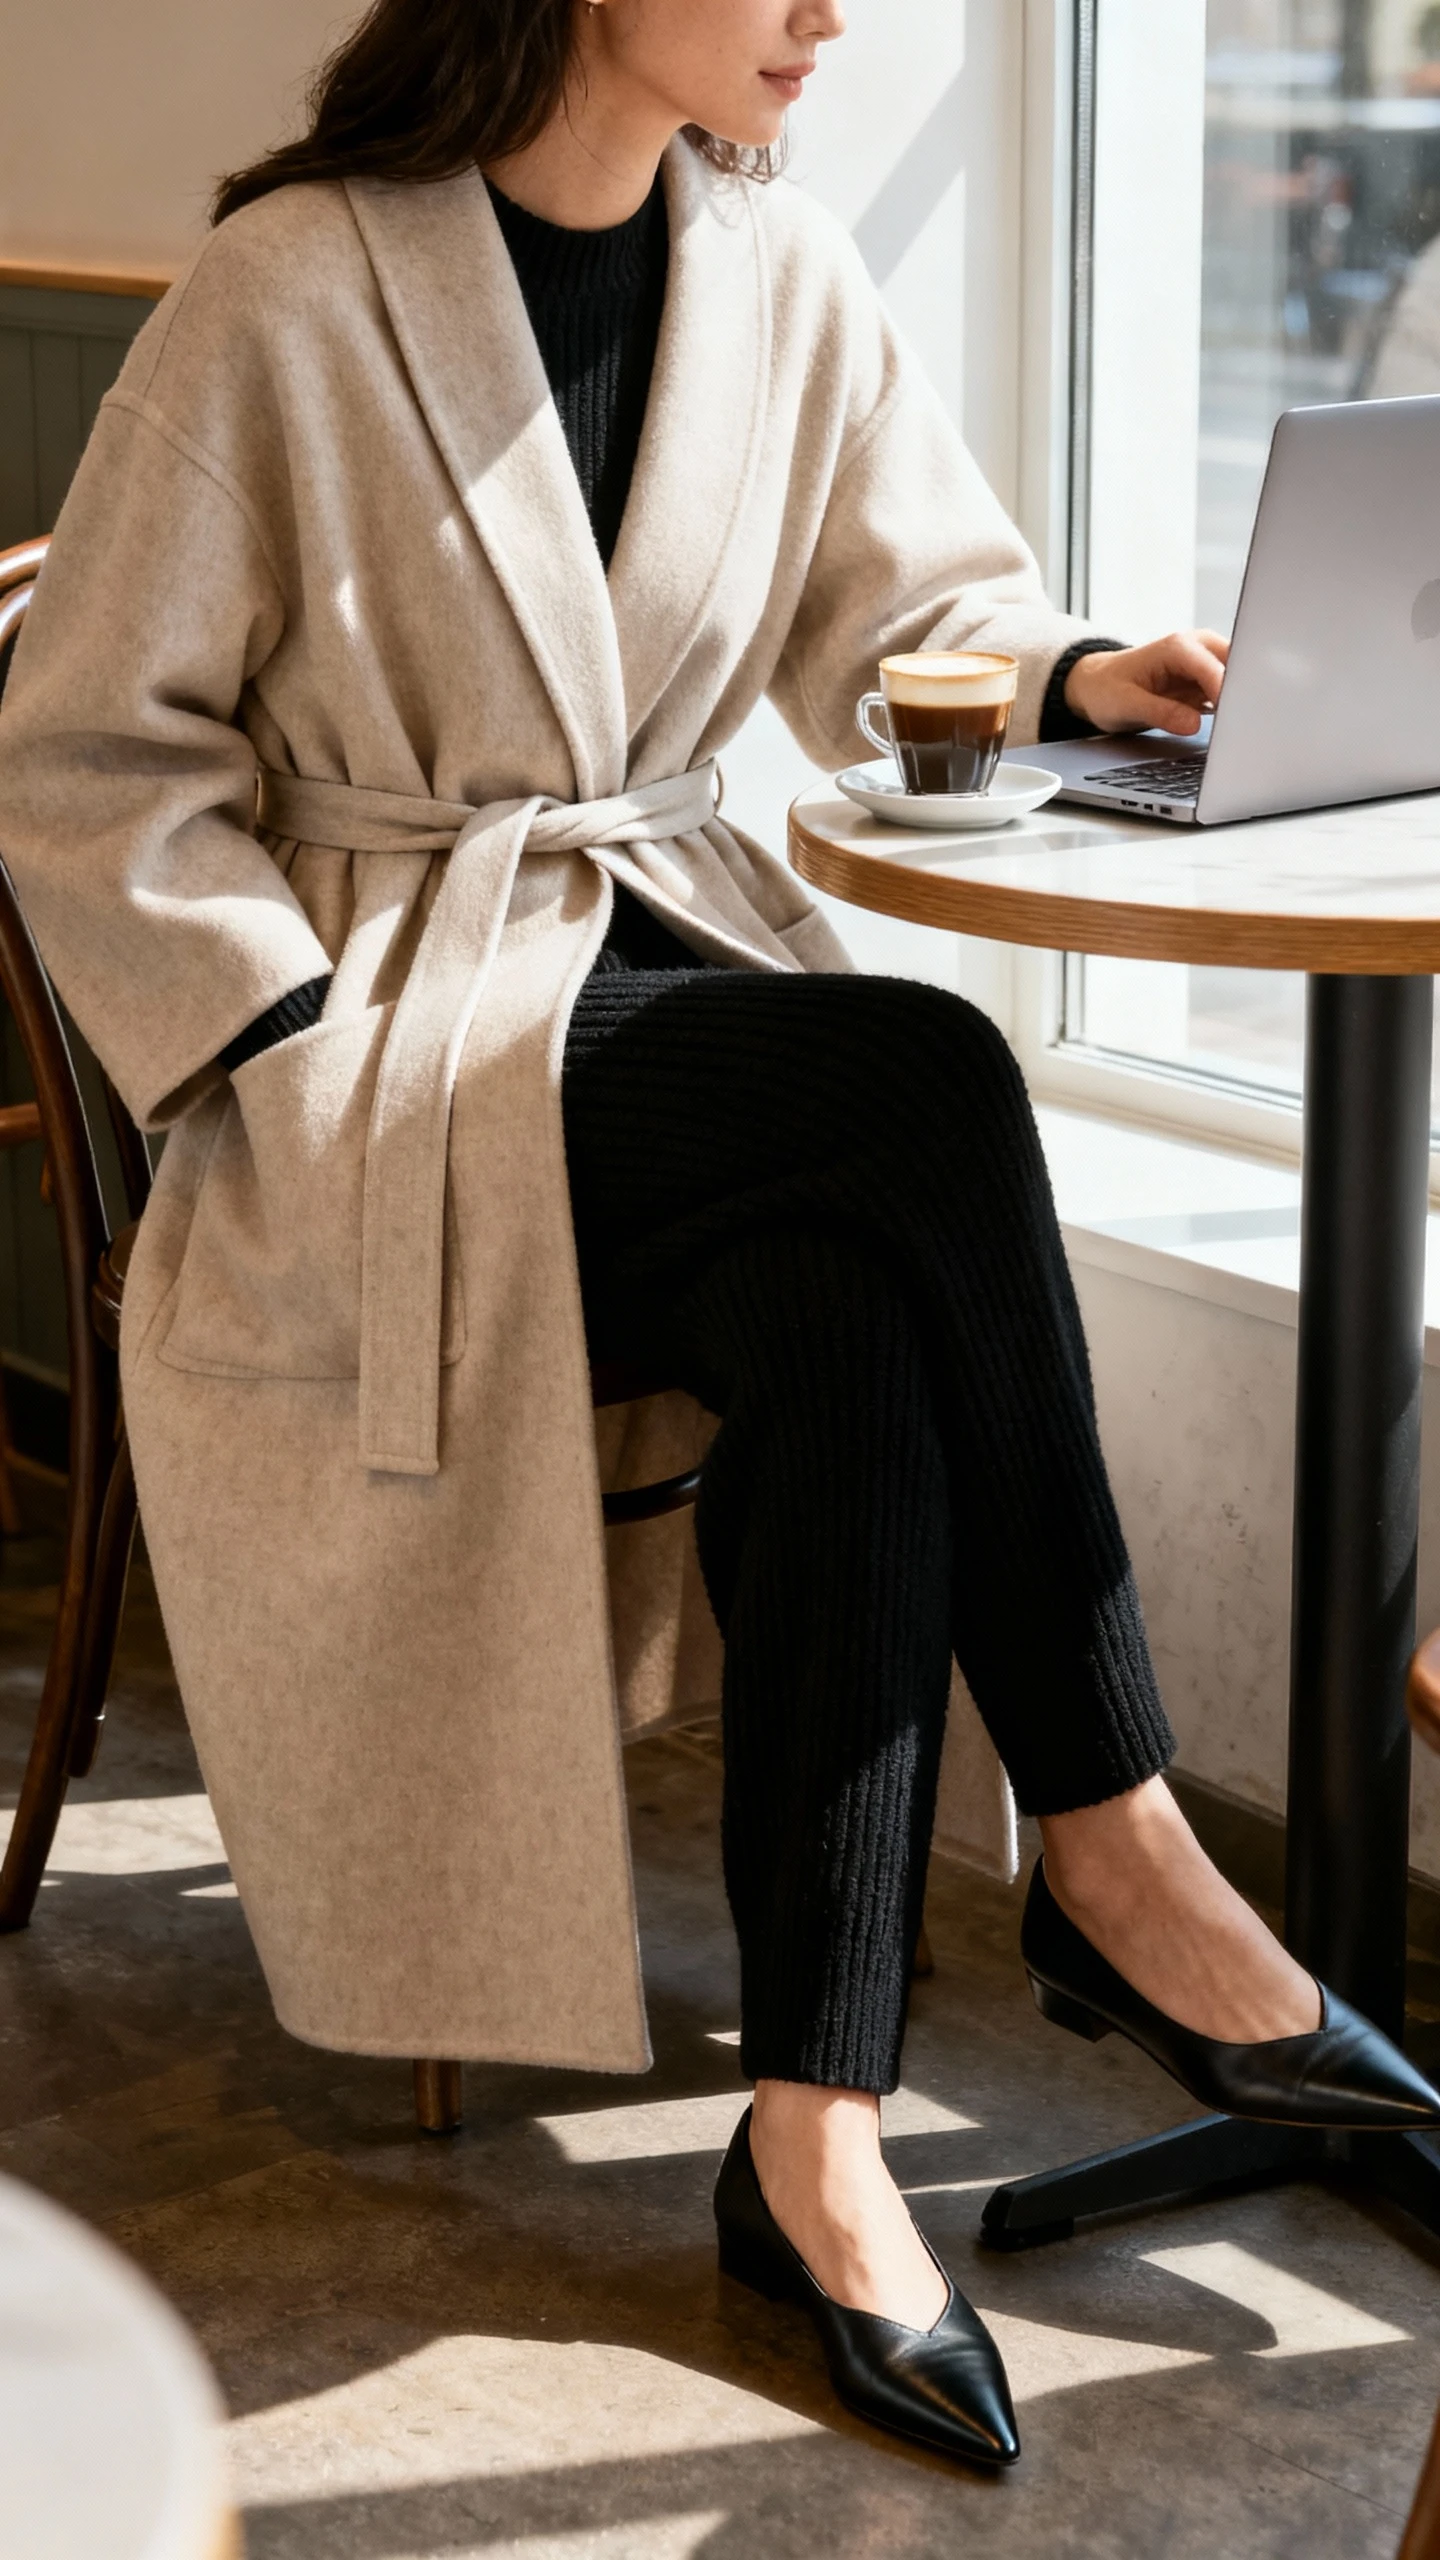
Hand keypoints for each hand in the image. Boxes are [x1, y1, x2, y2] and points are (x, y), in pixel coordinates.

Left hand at [1064, 631, 1229, 736]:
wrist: (1098, 685)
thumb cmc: (1107, 689)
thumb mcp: (1126, 704)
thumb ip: (1160, 713)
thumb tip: (1193, 724)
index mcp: (1178, 648)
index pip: (1216, 670)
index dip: (1227, 695)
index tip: (1233, 720)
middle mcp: (1197, 648)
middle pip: (1238, 668)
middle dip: (1243, 694)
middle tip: (1241, 724)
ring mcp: (1205, 663)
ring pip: (1240, 679)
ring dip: (1241, 702)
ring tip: (1238, 726)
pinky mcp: (1207, 680)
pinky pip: (1231, 692)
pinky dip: (1233, 707)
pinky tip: (1231, 725)